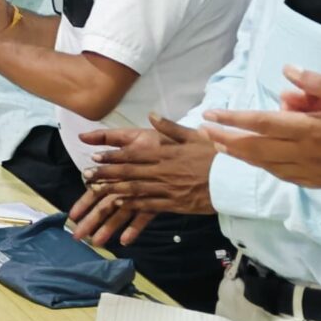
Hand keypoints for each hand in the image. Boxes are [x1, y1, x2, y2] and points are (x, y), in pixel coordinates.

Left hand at [70, 117, 216, 241]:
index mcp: (166, 153)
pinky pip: (150, 205)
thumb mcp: (194, 136)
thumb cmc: (214, 156)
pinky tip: (119, 205)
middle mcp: (163, 171)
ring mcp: (168, 189)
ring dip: (113, 190)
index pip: (133, 154)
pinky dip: (133, 205)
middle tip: (86, 174)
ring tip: (95, 191)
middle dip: (106, 173)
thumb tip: (152, 115)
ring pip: (135, 190)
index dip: (112, 155)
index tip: (95, 155)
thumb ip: (170, 127)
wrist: (234, 180)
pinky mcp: (175, 204)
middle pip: (129, 173)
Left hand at [202, 66, 320, 193]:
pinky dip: (268, 168)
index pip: (264, 123)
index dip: (234, 118)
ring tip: (221, 147)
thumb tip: (288, 73)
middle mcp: (312, 155)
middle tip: (204, 131)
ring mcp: (319, 172)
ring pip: (270, 165)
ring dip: (243, 155)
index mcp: (316, 131)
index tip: (211, 114)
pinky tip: (261, 164)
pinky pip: (289, 176)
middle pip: (258, 148)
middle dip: (228, 139)